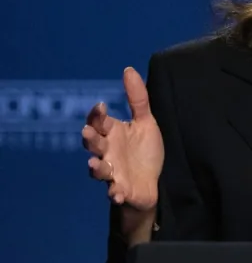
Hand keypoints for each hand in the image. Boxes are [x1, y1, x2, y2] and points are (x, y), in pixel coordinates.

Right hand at [83, 67, 163, 236]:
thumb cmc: (144, 152)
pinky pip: (113, 192)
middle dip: (90, 139)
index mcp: (112, 134)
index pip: (98, 121)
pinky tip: (117, 194)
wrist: (151, 184)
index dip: (96, 115)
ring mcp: (112, 172)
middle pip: (93, 144)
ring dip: (96, 167)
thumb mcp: (146, 123)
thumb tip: (128, 69)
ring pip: (98, 169)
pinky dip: (114, 193)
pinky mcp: (120, 190)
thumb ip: (137, 99)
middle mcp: (107, 152)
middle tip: (89, 132)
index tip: (101, 106)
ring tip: (96, 164)